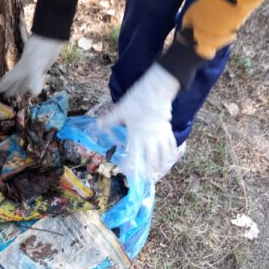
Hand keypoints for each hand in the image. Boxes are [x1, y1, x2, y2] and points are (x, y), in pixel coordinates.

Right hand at [0, 34, 63, 98]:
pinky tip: (36, 86)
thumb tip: (36, 94)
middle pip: (15, 81)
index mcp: (20, 69)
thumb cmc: (39, 50)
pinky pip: (34, 78)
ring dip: (20, 87)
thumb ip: (35, 80)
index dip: (2, 85)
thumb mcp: (36, 66)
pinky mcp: (41, 67)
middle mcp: (25, 70)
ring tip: (17, 94)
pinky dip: (33, 83)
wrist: (49, 37)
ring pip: (24, 80)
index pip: (8, 78)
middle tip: (5, 97)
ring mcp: (33, 68)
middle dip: (10, 89)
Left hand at [98, 62, 180, 181]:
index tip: (124, 171)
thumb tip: (97, 125)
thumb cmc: (137, 100)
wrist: (156, 90)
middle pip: (150, 160)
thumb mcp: (120, 110)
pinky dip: (171, 153)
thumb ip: (109, 120)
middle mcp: (150, 139)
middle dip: (147, 171)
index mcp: (136, 136)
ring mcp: (160, 135)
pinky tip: (170, 159)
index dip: (129, 166)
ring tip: (158, 174)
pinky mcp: (168, 129)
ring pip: (163, 155)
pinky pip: (172, 144)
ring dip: (160, 166)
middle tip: (143, 179)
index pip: (132, 157)